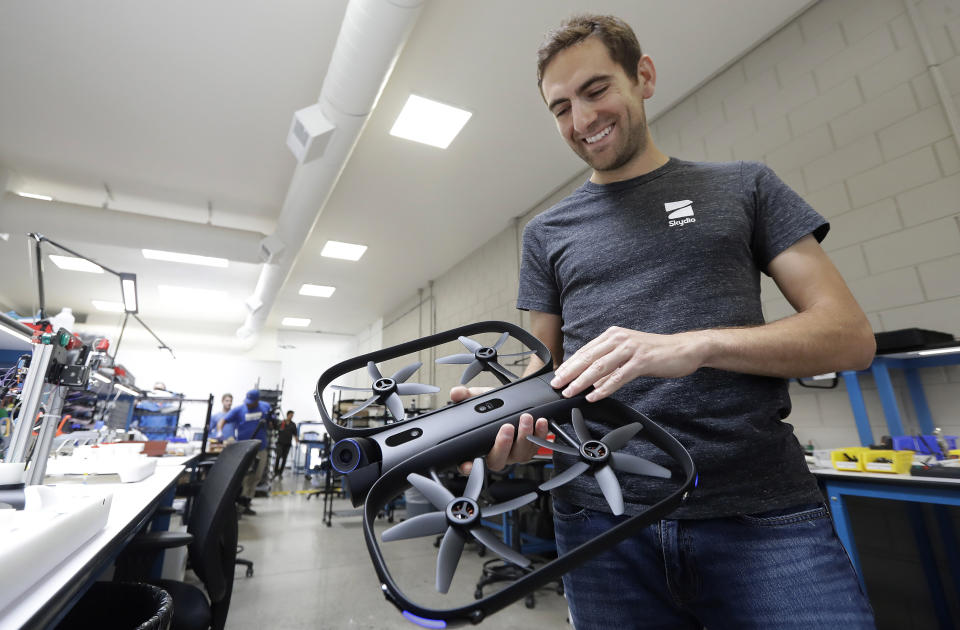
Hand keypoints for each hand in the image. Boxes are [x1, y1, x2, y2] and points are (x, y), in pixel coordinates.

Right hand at [450, 386, 549, 474]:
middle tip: (507, 427)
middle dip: (503, 445)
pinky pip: (536, 446)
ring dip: (524, 437)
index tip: (468, 464)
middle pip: (497, 460)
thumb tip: (456, 393)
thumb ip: (466, 395)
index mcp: (478, 447)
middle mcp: (496, 454)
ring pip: (520, 454)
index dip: (467, 467)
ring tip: (526, 418)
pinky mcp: (530, 448)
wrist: (513, 400)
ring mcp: (514, 453)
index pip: (468, 463)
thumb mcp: (478, 397)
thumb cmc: (493, 404)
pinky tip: (540, 422)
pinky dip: (540, 434)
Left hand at [549, 326, 708, 401]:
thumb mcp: (628, 354)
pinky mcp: (641, 361)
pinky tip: (593, 395)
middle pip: (588, 357)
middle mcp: (619, 338)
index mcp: (613, 335)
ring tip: (570, 391)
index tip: (557, 376)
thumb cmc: (655, 352)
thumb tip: (592, 382)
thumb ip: (610, 365)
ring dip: (582, 381)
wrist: (684, 349)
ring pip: (600, 366)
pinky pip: (618, 376)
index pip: (585, 350)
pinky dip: (604, 388)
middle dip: (570, 372)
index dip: (569, 364)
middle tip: (557, 384)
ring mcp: (630, 349)